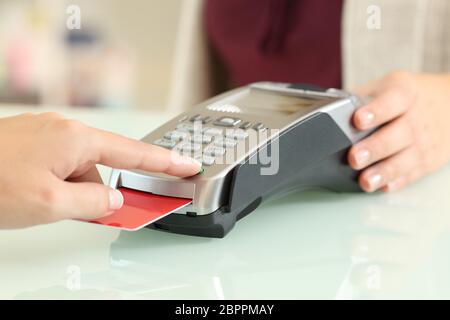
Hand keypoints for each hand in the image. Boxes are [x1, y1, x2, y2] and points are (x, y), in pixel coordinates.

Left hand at [0, 113, 200, 228]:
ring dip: (68, 192)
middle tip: (71, 210)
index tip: (189, 166)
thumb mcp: (50, 204)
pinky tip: (32, 195)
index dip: (166, 164)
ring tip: (37, 204)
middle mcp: (65, 130)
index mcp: (77, 139)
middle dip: (93, 193)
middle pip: (100, 167)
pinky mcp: (31, 142)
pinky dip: (55, 185)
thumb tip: (114, 202)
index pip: (135, 154)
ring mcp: (46, 134)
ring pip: (76, 170)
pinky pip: (58, 165)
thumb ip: (93, 204)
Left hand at [348, 71, 449, 191]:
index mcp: (404, 93)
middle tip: (354, 157)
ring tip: (365, 181)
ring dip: (384, 171)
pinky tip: (383, 187)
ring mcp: (424, 141)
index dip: (376, 111)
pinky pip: (413, 173)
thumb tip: (326, 109)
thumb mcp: (386, 86)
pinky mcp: (428, 160)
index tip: (358, 120)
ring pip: (406, 159)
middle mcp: (416, 117)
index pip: (391, 100)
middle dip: (375, 147)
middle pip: (397, 134)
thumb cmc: (405, 97)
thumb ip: (358, 97)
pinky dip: (398, 181)